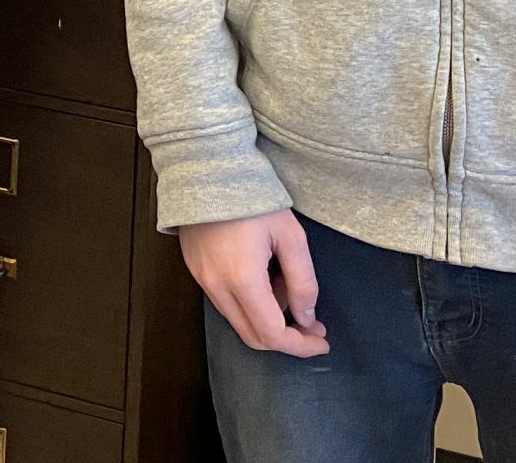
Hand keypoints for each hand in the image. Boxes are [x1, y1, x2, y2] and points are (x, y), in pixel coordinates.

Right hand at [179, 211, 328, 358]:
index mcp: (243, 279)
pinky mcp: (195, 270)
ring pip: (238, 320)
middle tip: (310, 322)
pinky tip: (262, 274)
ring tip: (283, 283)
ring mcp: (201, 279)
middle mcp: (216, 286)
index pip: (272, 334)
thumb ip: (303, 283)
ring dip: (267, 316)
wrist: (207, 168)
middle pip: (253, 336)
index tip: (321, 341)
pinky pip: (224, 302)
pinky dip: (249, 302)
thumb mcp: (291, 237)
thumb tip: (307, 319)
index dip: (300, 346)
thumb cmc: (252, 198)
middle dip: (286, 336)